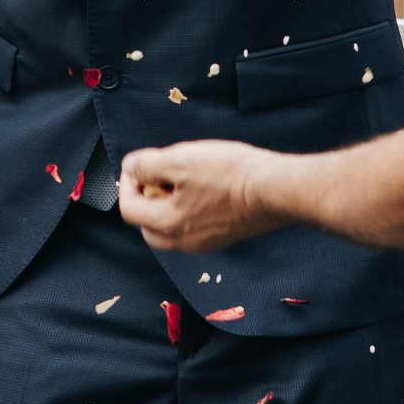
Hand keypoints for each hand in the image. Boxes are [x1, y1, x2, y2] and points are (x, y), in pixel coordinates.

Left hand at [118, 140, 291, 252]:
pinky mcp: (222, 237)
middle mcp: (183, 242)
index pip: (128, 209)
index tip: (138, 164)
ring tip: (182, 177)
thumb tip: (131, 168)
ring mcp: (204, 242)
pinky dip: (186, 209)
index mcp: (167, 225)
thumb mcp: (180, 160)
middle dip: (144, 197)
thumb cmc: (230, 174)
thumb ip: (147, 165)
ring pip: (169, 227)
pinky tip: (203, 187)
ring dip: (166, 203)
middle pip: (146, 224)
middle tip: (158, 173)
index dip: (127, 183)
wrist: (276, 190)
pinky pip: (191, 226)